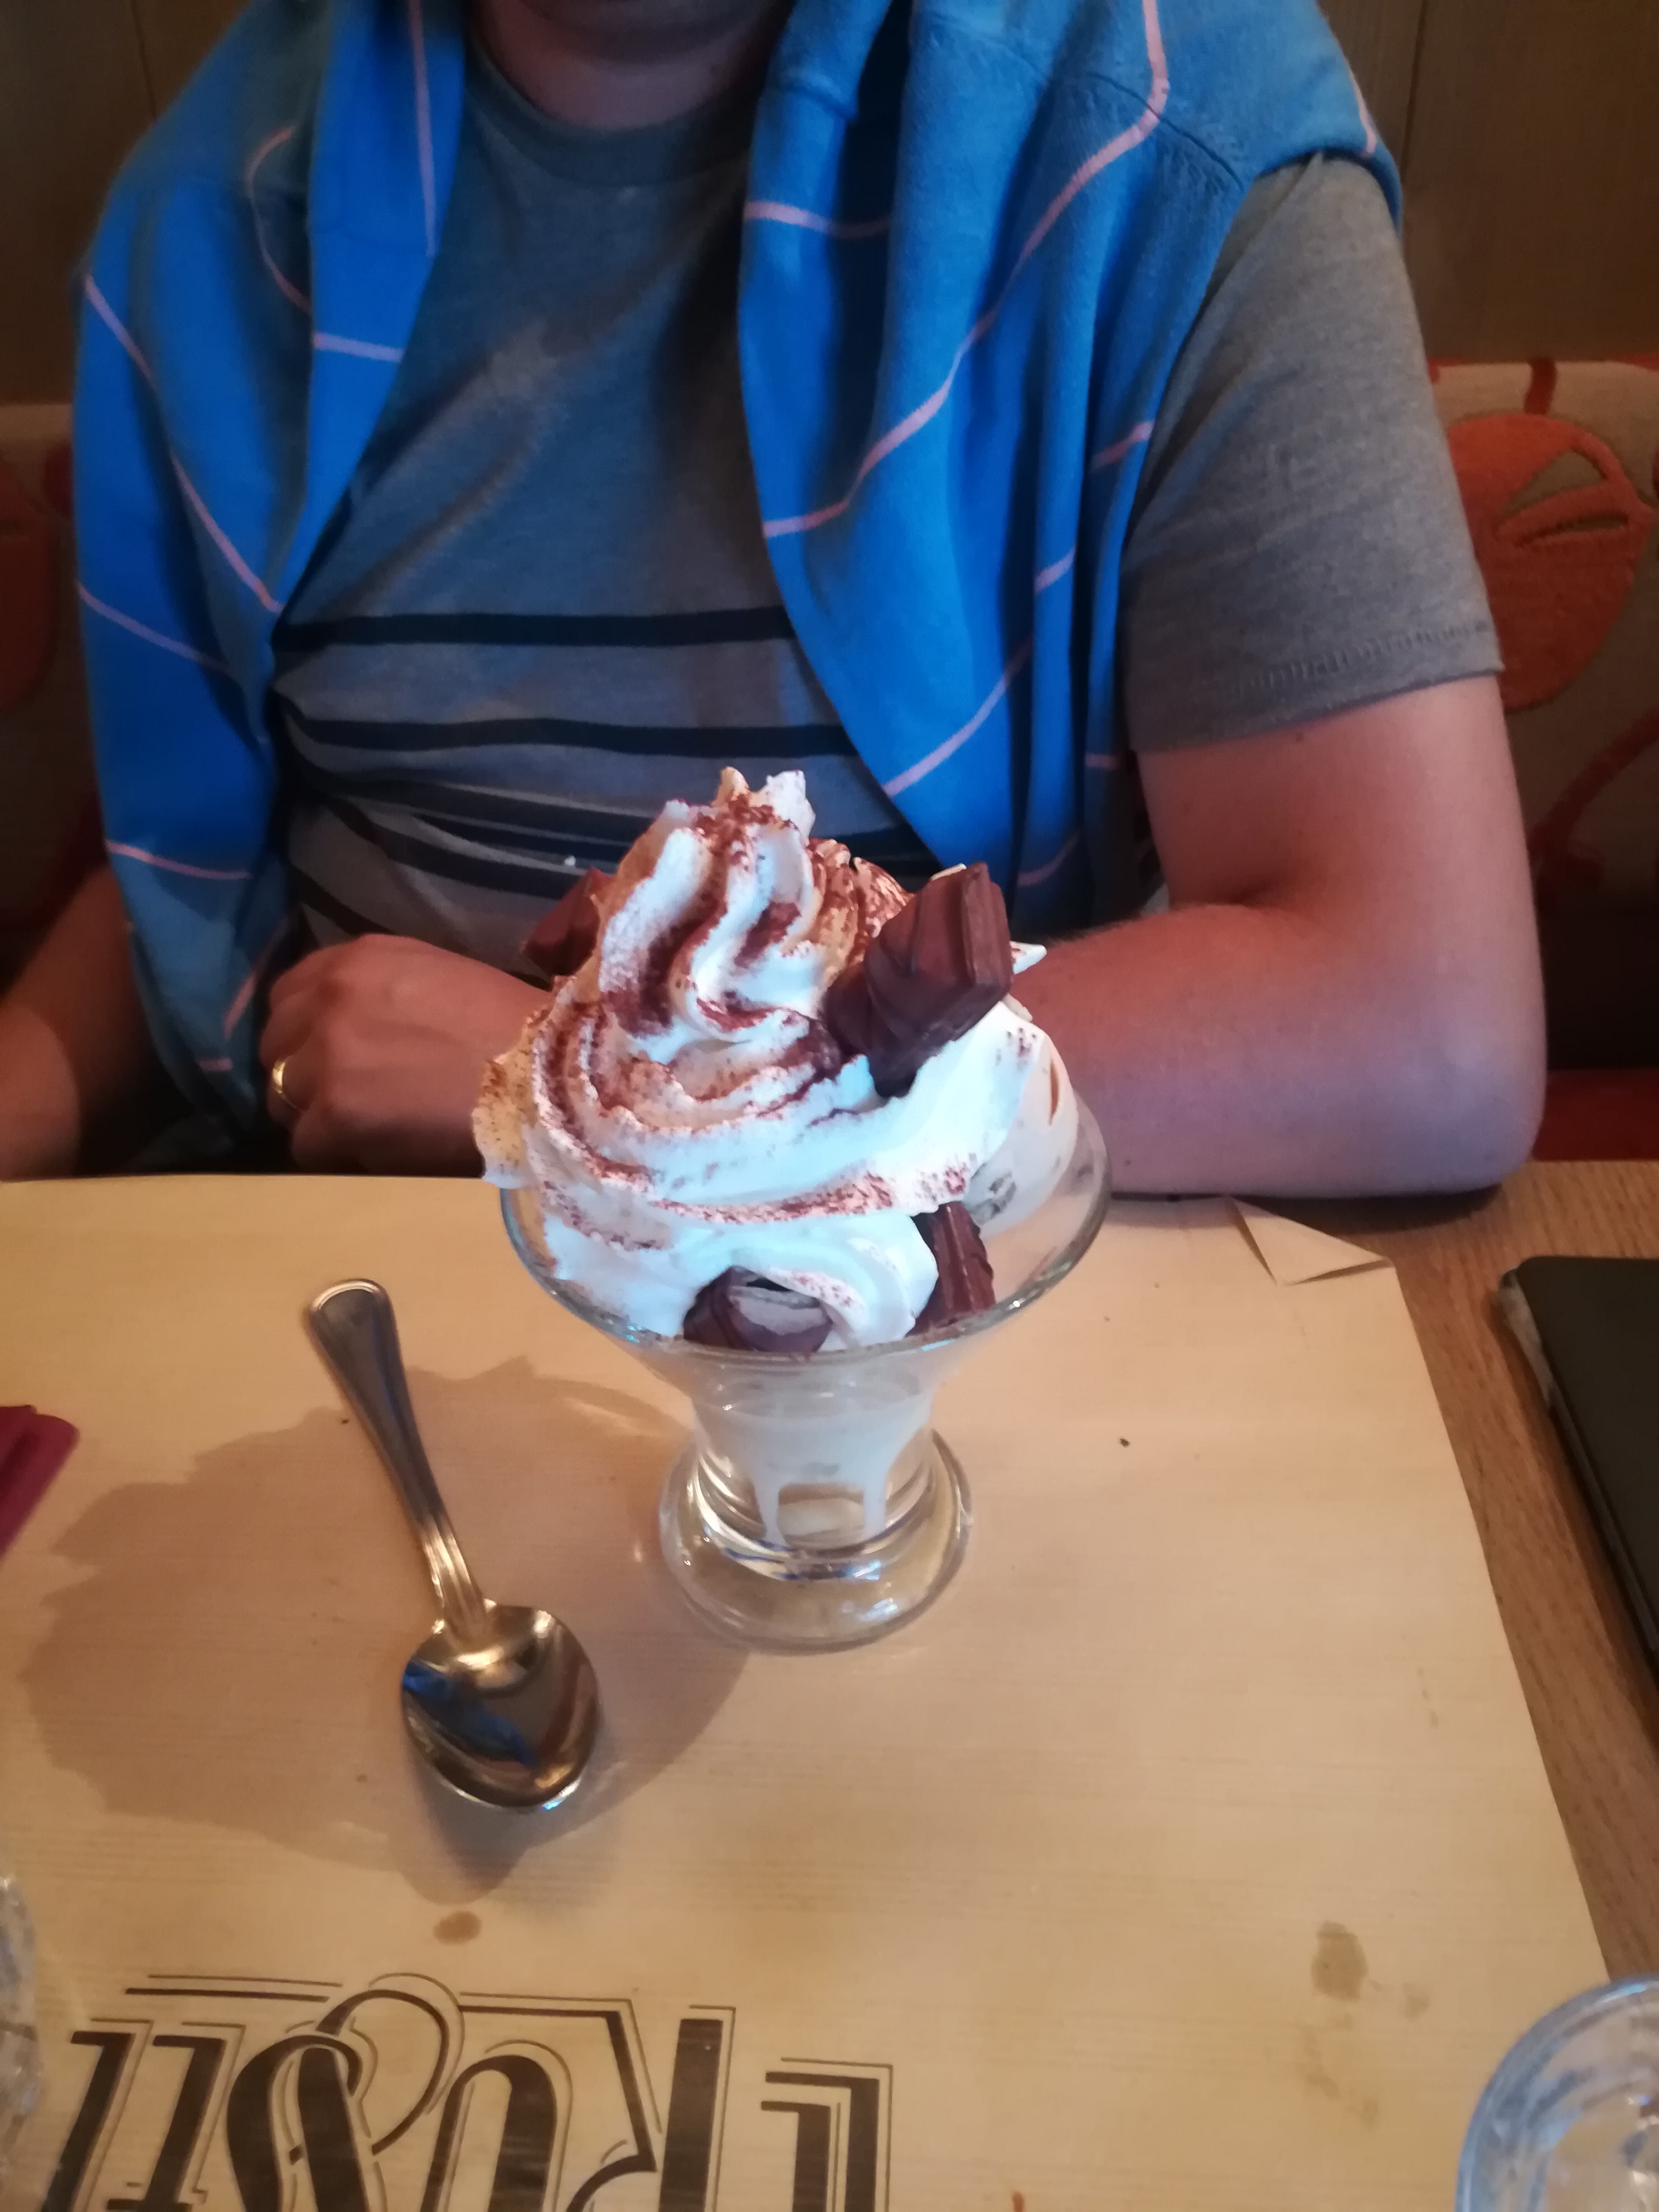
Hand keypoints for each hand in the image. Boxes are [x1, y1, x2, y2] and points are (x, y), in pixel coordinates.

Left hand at [258, 938, 545, 1172]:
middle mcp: (332, 998)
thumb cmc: (514, 1031)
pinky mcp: (333, 1113)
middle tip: (345, 1101)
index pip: (290, 993)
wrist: (548, 1077)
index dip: (305, 1030)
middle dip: (302, 1074)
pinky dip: (336, 1155)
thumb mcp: (438, 980)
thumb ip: (381, 992)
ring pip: (283, 1098)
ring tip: (366, 1131)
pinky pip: (306, 1146)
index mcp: (360, 960)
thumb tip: (347, 1027)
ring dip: (316, 1118)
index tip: (328, 1057)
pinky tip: (379, 1154)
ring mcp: (326, 1056)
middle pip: (274, 1045)